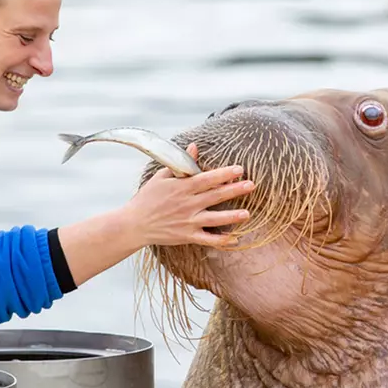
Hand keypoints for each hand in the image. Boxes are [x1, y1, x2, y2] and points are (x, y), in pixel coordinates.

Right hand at [120, 146, 254, 249]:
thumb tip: (194, 146)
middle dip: (234, 190)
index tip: (239, 169)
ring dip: (231, 217)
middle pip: (215, 196)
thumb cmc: (148, 198)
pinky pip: (207, 239)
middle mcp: (187, 204)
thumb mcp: (162, 176)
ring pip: (214, 219)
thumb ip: (181, 164)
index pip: (206, 178)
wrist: (135, 224)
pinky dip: (221, 241)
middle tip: (252, 186)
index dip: (224, 173)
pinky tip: (235, 239)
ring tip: (247, 214)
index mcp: (182, 187)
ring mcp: (187, 221)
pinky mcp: (186, 236)